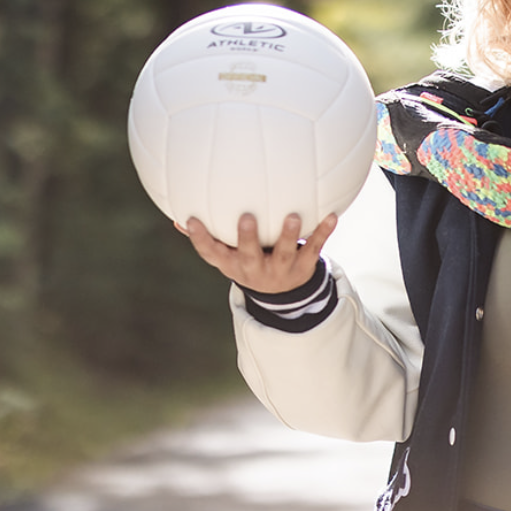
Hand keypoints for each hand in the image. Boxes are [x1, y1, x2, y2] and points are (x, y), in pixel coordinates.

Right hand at [176, 211, 336, 293]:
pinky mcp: (304, 267)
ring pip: (285, 253)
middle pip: (249, 256)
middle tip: (246, 218)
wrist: (281, 295)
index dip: (201, 239)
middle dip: (247, 238)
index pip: (212, 253)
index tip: (193, 220)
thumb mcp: (226, 256)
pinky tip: (332, 215)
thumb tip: (178, 219)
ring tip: (293, 217)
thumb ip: (207, 238)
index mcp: (233, 264)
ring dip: (289, 235)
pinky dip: (323, 233)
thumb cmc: (248, 262)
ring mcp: (281, 270)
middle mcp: (255, 269)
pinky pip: (315, 249)